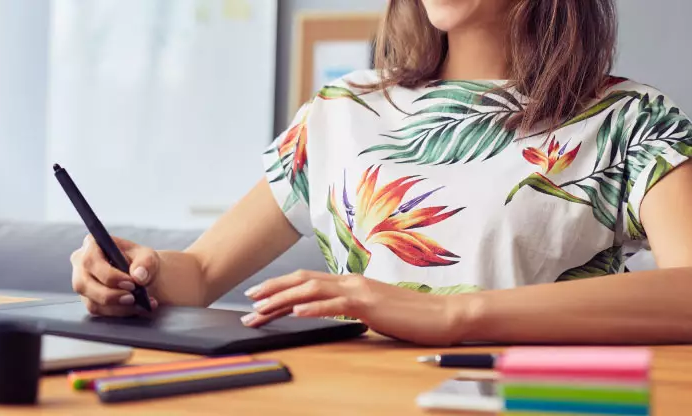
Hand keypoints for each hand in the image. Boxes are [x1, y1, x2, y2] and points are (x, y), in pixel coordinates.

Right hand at [70, 235, 159, 315]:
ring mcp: (82, 284)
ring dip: (118, 307)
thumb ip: (146, 263)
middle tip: (133, 298)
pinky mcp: (89, 300)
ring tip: (140, 304)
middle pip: (84, 284)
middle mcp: (80, 264)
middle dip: (110, 295)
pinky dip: (119, 312)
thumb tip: (138, 276)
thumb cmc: (140, 262)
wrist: (143, 277)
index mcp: (91, 245)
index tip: (131, 283)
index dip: (109, 275)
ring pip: (92, 301)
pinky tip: (137, 308)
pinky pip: (99, 311)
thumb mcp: (148, 257)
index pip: (91, 261)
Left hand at [242, 270, 468, 345]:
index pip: (307, 281)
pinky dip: (313, 308)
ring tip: (261, 310)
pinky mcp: (369, 305)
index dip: (280, 287)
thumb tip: (333, 314)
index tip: (258, 296)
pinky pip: (335, 305)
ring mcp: (360, 291)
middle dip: (272, 291)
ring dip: (282, 300)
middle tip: (248, 303)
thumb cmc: (411, 316)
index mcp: (351, 282)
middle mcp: (351, 281)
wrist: (443, 315)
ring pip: (311, 291)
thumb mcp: (374, 311)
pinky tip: (295, 313)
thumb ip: (352, 308)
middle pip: (302, 282)